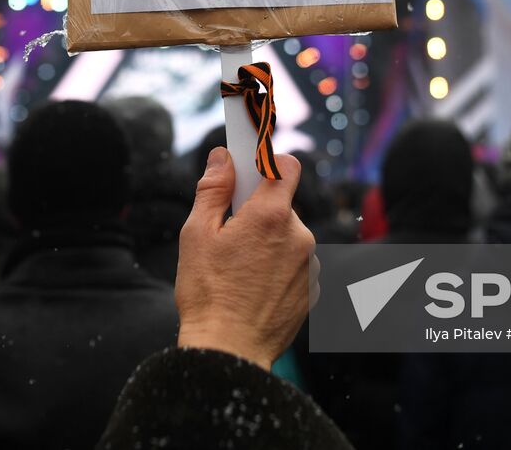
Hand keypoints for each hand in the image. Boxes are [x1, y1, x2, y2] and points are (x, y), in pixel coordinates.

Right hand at [175, 146, 317, 368]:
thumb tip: (222, 158)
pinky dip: (279, 267)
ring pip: (289, 236)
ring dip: (270, 241)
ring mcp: (310, 265)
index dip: (268, 161)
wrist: (229, 352)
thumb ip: (213, 190)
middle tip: (231, 232)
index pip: (286, 166)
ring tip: (240, 268)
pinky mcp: (313, 290)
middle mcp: (299, 236)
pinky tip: (254, 286)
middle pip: (283, 205)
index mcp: (271, 216)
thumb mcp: (197, 234)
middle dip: (260, 211)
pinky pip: (296, 264)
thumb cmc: (207, 294)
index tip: (252, 165)